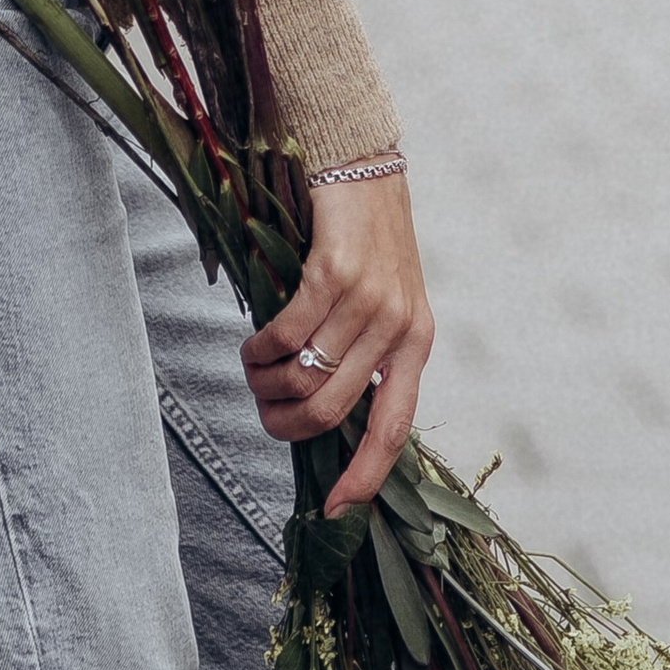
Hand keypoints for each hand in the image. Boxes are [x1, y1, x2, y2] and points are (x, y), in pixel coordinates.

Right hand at [242, 173, 432, 513]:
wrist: (359, 157)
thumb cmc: (364, 234)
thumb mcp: (384, 299)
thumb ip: (364, 352)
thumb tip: (320, 412)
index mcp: (417, 342)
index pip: (394, 429)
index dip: (364, 477)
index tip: (335, 512)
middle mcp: (400, 326)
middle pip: (331, 412)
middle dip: (284, 424)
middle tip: (263, 408)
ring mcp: (369, 299)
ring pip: (304, 377)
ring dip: (265, 385)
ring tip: (253, 370)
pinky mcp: (334, 271)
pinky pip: (286, 335)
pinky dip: (258, 350)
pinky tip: (251, 346)